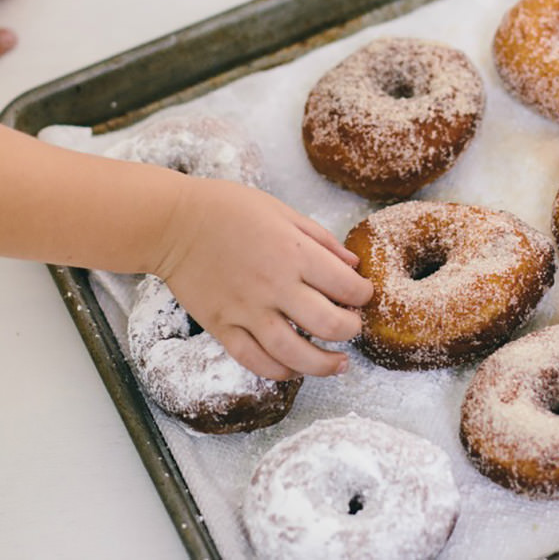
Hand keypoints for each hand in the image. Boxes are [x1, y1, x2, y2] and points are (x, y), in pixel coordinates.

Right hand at [157, 178, 373, 380]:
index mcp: (293, 252)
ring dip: (323, 365)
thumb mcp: (281, 211)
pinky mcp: (222, 326)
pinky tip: (293, 369)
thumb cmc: (228, 208)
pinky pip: (254, 360)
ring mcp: (247, 310)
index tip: (362, 295)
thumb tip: (352, 265)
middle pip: (328, 325)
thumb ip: (320, 239)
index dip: (363, 295)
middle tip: (353, 327)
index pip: (346, 286)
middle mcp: (274, 285)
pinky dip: (278, 371)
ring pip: (294, 354)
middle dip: (351, 330)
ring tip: (338, 364)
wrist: (174, 222)